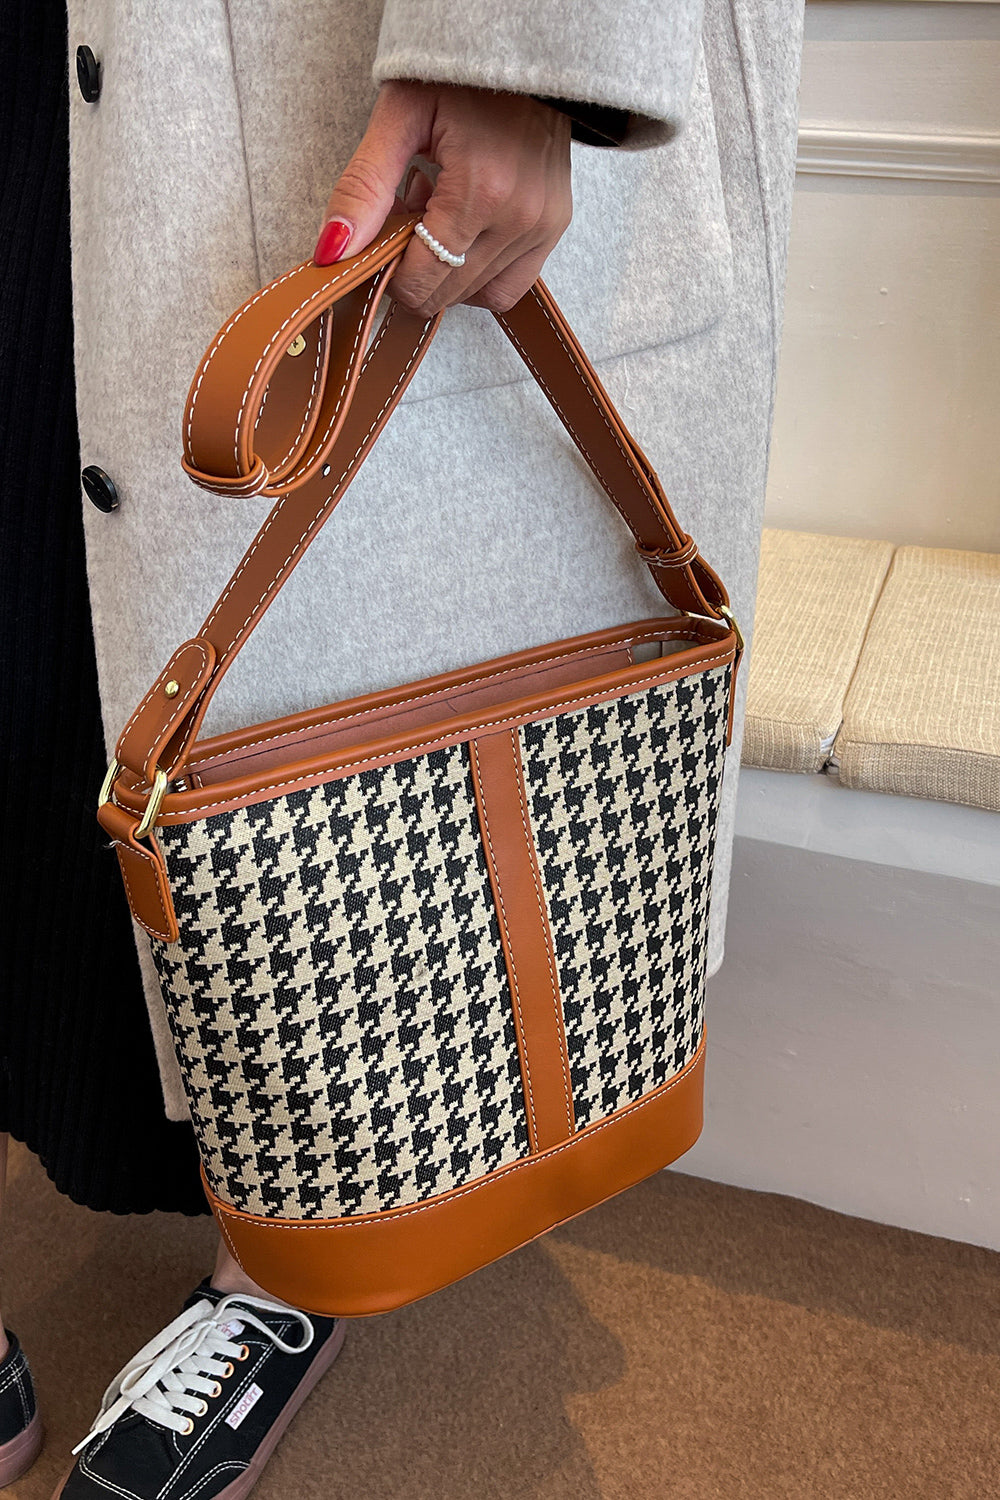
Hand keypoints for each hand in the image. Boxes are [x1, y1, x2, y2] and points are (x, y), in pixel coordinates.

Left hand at [314, 81, 572, 315]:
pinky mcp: (554, 230)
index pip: (421, 280)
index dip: (388, 274)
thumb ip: (363, 187)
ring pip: (476, 296)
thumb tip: (332, 253)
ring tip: (438, 214)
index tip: (379, 242)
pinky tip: (464, 231)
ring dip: (445, 270)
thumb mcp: (398, 117)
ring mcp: (542, 228)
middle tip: (407, 216)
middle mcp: (519, 219)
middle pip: (446, 294)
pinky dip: (477, 274)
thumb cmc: (458, 74)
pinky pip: (509, 287)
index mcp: (480, 191)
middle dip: (415, 269)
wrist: (521, 48)